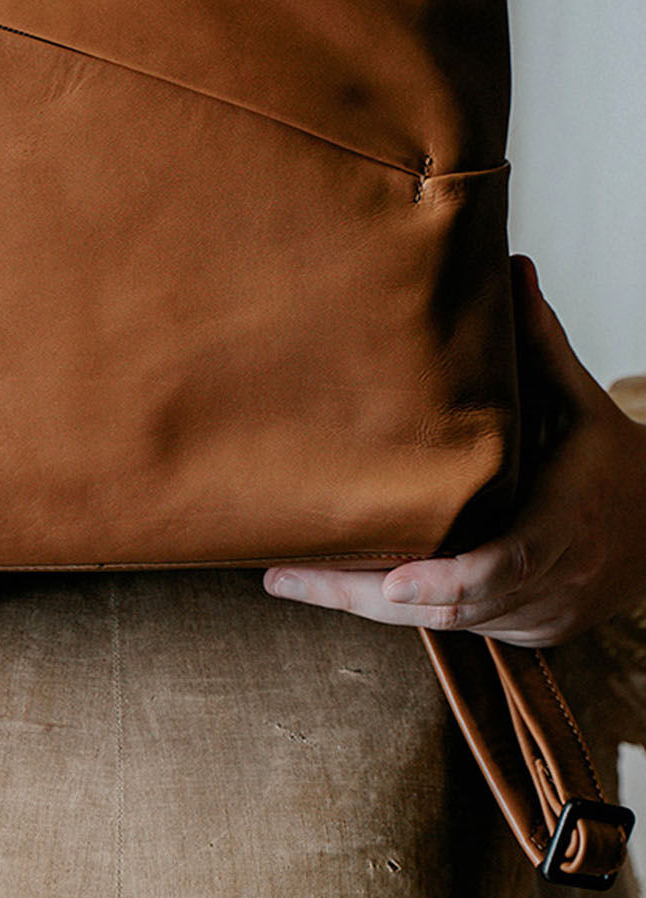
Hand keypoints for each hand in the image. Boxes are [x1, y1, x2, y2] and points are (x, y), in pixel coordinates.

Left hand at [265, 254, 645, 646]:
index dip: (446, 580)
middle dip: (364, 598)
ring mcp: (537, 616)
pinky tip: (334, 587)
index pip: (503, 565)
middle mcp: (551, 582)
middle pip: (451, 606)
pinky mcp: (524, 631)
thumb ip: (540, 342)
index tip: (392, 584)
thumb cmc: (611, 460)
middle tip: (286, 577)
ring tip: (287, 577)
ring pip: (442, 622)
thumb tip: (511, 266)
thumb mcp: (580, 400)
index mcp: (564, 524)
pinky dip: (397, 608)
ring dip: (365, 606)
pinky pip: (453, 625)